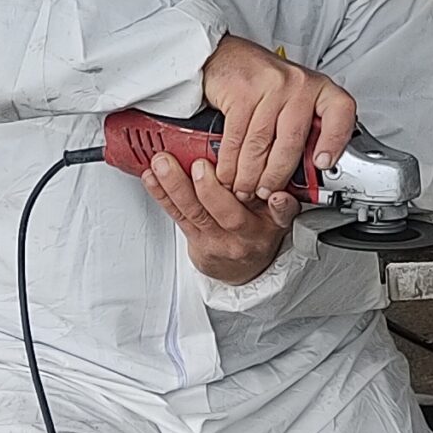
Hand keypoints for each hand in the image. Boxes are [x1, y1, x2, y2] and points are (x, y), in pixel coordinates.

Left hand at [147, 151, 295, 285]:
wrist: (242, 270)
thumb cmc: (258, 234)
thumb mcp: (279, 220)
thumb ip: (281, 203)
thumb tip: (281, 190)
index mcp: (268, 225)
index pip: (277, 214)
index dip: (277, 205)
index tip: (273, 192)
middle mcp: (241, 234)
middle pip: (226, 213)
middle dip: (209, 188)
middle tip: (199, 165)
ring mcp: (214, 238)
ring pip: (194, 212)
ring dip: (175, 184)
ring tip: (163, 163)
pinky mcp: (193, 239)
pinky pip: (176, 215)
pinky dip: (161, 193)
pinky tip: (151, 177)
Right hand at [200, 34, 358, 201]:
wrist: (227, 57)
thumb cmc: (263, 84)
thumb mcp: (293, 101)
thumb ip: (305, 130)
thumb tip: (309, 175)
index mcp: (319, 89)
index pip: (340, 112)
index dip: (335, 141)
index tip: (323, 164)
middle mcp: (299, 84)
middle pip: (292, 142)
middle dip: (275, 176)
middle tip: (265, 193)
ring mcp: (271, 86)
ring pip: (261, 145)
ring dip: (249, 175)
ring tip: (244, 189)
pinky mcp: (242, 92)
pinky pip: (237, 138)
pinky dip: (230, 162)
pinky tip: (228, 173)